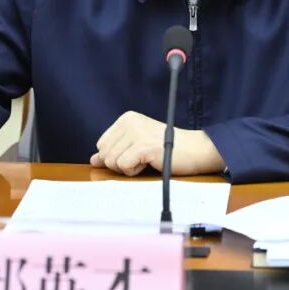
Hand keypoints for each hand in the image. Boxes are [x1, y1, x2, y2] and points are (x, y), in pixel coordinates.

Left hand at [89, 111, 224, 176]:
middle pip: (105, 154)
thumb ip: (115, 150)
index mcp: (126, 118)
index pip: (102, 145)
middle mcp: (129, 122)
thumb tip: (94, 160)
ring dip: (129, 167)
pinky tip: (149, 162)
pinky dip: (135, 171)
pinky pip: (123, 167)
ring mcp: (136, 133)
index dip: (116, 156)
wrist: (195, 149)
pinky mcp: (143, 146)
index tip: (136, 153)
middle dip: (121, 163)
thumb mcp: (137, 146)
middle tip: (143, 157)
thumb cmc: (167, 149)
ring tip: (147, 159)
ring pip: (112, 162)